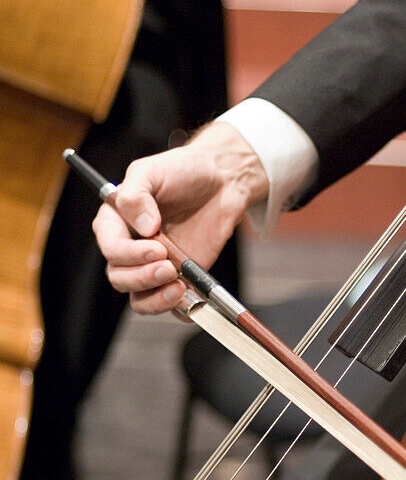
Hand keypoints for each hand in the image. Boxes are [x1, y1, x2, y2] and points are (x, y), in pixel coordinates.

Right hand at [93, 122, 268, 313]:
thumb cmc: (183, 171)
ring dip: (157, 300)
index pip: (111, 248)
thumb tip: (143, 226)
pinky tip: (192, 298)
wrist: (221, 182)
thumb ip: (136, 194)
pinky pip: (172, 307)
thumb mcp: (153, 170)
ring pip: (140, 299)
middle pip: (121, 278)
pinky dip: (180, 310)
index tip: (157, 247)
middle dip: (144, 277)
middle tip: (170, 267)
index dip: (130, 253)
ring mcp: (154, 267)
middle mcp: (130, 249)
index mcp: (115, 222)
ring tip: (180, 286)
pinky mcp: (179, 280)